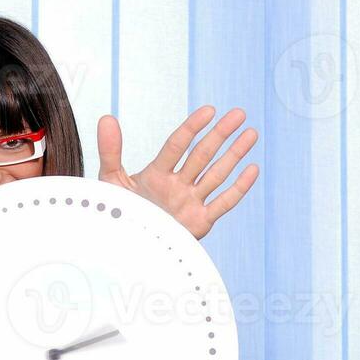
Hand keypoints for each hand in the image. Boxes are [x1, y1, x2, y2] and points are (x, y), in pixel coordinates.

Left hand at [94, 105, 258, 240]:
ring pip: (216, 175)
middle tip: (239, 114)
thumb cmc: (119, 213)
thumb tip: (107, 118)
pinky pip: (223, 203)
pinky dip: (238, 188)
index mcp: (157, 174)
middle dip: (221, 134)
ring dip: (234, 155)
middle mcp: (177, 185)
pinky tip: (252, 169)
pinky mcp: (199, 222)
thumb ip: (110, 151)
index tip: (209, 111)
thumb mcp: (111, 181)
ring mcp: (190, 202)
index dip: (192, 128)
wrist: (124, 248)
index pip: (177, 145)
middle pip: (202, 155)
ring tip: (251, 133)